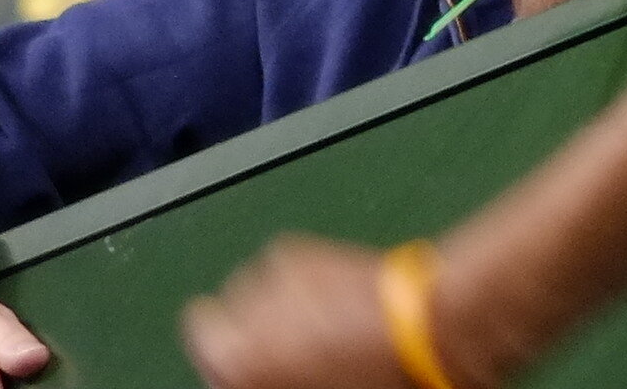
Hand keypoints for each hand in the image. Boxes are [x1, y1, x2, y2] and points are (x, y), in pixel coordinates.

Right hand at [179, 237, 418, 388]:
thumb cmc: (369, 377)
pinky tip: (327, 301)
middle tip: (285, 352)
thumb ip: (268, 380)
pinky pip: (276, 273)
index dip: (231, 368)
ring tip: (311, 327)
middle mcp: (237, 314)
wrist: (421, 327)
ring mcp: (263, 277)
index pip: (206, 354)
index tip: (253, 374)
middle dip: (246, 337)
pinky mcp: (292, 251)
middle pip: (218, 323)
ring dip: (267, 308)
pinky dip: (292, 285)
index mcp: (236, 361)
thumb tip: (262, 373)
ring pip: (245, 294)